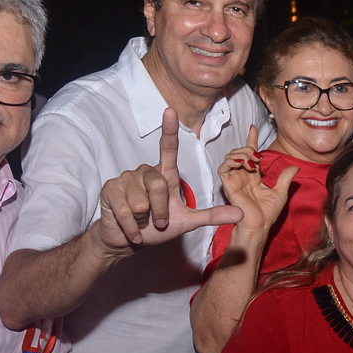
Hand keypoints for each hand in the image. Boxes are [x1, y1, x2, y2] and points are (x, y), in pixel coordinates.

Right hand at [96, 107, 242, 250]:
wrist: (126, 240)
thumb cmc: (156, 228)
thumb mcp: (187, 222)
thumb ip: (211, 216)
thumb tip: (241, 214)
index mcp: (164, 175)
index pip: (168, 151)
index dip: (169, 131)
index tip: (170, 111)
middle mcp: (145, 172)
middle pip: (158, 186)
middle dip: (160, 212)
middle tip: (158, 221)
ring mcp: (126, 179)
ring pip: (141, 201)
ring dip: (145, 220)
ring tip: (142, 221)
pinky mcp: (110, 190)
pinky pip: (126, 211)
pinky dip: (132, 227)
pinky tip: (131, 230)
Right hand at [217, 124, 296, 233]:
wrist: (260, 225)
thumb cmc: (267, 213)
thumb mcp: (280, 192)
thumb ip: (285, 178)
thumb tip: (295, 166)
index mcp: (253, 176)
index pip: (250, 154)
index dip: (251, 140)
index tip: (253, 128)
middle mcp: (242, 176)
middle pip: (239, 152)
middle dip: (247, 148)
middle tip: (258, 157)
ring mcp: (234, 179)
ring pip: (230, 156)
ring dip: (241, 154)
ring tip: (252, 162)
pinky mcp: (228, 185)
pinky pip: (223, 168)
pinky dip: (231, 161)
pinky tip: (244, 164)